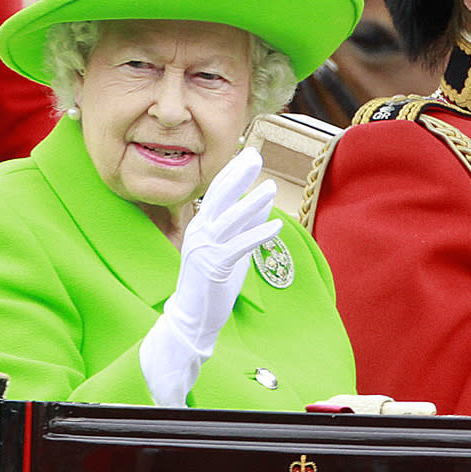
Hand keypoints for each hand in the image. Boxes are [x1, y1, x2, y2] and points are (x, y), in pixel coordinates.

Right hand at [139, 148, 280, 404]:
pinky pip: (239, 246)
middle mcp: (200, 232)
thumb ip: (244, 228)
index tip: (250, 153)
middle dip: (238, 174)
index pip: (217, 191)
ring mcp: (206, 248)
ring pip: (230, 219)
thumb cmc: (212, 283)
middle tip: (256, 154)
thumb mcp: (231, 250)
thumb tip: (262, 206)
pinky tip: (277, 225)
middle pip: (219, 196)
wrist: (193, 317)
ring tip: (271, 186)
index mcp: (201, 225)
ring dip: (252, 201)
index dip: (234, 172)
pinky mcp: (215, 266)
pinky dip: (258, 234)